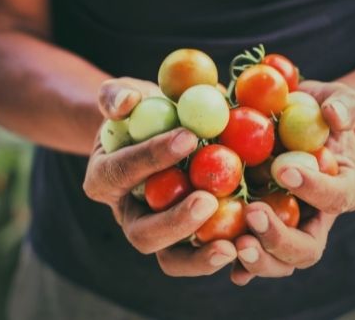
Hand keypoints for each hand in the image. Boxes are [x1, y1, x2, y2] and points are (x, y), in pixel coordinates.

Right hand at [83, 77, 236, 276]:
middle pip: (143, 234)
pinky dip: (222, 255)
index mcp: (105, 180)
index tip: (188, 137)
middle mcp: (129, 215)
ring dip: (200, 256)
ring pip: (171, 259)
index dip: (152, 157)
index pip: (124, 171)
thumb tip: (127, 102)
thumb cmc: (141, 115)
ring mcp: (158, 232)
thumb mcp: (124, 96)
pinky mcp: (187, 240)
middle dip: (175, 221)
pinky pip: (201, 256)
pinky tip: (249, 244)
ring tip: (232, 245)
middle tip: (207, 200)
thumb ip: (116, 96)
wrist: (156, 136)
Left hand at [231, 81, 354, 284]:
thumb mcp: (336, 99)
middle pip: (307, 248)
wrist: (291, 124)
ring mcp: (286, 228)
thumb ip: (344, 104)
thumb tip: (334, 115)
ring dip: (259, 258)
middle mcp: (315, 219)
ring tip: (234, 244)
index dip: (314, 188)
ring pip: (280, 262)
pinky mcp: (258, 230)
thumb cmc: (315, 111)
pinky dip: (237, 263)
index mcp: (341, 189)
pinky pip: (250, 255)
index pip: (336, 197)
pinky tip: (218, 254)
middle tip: (253, 213)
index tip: (284, 169)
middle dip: (280, 237)